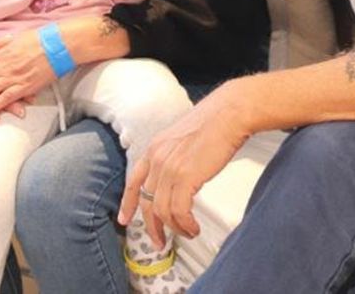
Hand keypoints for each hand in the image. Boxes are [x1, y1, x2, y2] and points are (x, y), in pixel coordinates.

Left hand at [117, 80, 254, 246]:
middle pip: (146, 202)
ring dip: (174, 228)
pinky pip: (179, 211)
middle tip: (159, 242)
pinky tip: (193, 227)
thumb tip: (179, 175)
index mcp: (155, 148)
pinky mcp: (185, 177)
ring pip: (162, 211)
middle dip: (151, 227)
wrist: (229, 113)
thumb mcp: (183, 137)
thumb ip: (174, 155)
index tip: (125, 219)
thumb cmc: (215, 122)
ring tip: (187, 233)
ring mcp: (169, 169)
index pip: (133, 181)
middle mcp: (157, 159)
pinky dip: (185, 224)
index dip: (128, 204)